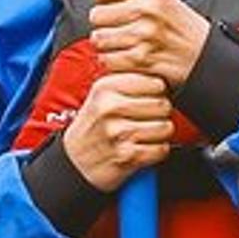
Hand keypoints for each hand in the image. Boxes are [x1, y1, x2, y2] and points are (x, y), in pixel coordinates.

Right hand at [62, 71, 173, 192]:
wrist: (74, 161)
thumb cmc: (93, 126)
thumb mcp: (101, 95)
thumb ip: (128, 81)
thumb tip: (163, 77)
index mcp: (106, 88)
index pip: (155, 83)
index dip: (158, 93)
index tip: (149, 99)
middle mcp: (110, 108)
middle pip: (163, 105)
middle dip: (161, 113)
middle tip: (149, 118)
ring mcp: (118, 132)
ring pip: (165, 127)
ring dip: (161, 133)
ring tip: (147, 133)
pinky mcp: (126, 156)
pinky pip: (160, 149)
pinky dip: (157, 150)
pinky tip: (145, 148)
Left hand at [87, 0, 210, 89]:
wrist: (202, 53)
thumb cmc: (178, 24)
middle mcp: (146, 10)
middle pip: (96, 14)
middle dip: (104, 21)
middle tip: (120, 24)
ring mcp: (142, 35)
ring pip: (98, 38)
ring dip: (107, 42)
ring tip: (123, 40)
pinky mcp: (139, 59)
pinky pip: (106, 58)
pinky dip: (113, 59)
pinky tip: (127, 54)